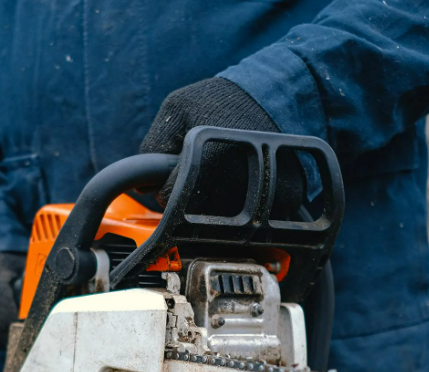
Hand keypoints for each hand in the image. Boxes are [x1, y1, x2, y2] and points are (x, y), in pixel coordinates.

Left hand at [141, 77, 304, 217]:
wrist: (278, 93)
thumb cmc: (224, 99)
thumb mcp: (177, 108)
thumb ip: (153, 144)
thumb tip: (142, 187)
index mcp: (210, 163)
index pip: (169, 199)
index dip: (167, 186)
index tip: (176, 170)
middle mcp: (238, 185)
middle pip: (196, 215)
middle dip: (191, 197)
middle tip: (203, 168)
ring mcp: (265, 196)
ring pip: (224, 223)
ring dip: (216, 204)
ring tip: (224, 170)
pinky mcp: (286, 201)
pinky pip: (255, 219)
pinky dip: (246, 205)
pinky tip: (246, 178)